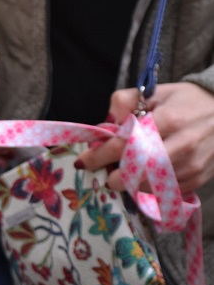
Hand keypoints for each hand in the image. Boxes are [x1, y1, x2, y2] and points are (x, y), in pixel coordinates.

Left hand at [77, 83, 213, 191]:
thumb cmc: (184, 100)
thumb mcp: (154, 92)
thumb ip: (123, 102)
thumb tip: (106, 125)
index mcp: (170, 119)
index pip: (127, 143)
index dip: (100, 155)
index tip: (83, 162)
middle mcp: (184, 144)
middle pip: (139, 171)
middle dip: (115, 176)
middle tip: (103, 172)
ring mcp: (194, 164)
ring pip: (152, 186)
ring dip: (130, 185)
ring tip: (121, 175)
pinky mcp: (200, 178)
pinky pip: (167, 193)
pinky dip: (149, 190)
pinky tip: (141, 180)